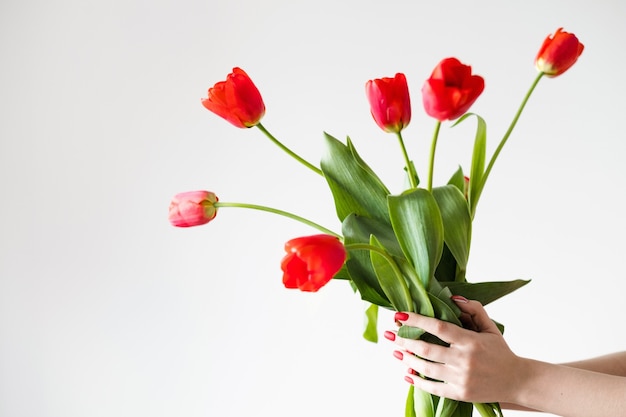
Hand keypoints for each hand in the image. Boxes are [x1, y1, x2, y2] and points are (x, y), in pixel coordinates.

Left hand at [385, 296, 522, 403]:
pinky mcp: (460, 394)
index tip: (399, 315)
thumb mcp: (490, 327)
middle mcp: (464, 360)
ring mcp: (461, 379)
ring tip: (396, 352)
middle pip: (426, 349)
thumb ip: (473, 309)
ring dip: (407, 359)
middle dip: (404, 341)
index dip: (417, 321)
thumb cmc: (501, 352)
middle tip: (391, 334)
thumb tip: (453, 298)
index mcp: (471, 341)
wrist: (518, 382)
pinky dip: (417, 382)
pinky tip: (407, 374)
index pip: (438, 328)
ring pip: (426, 368)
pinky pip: (433, 388)